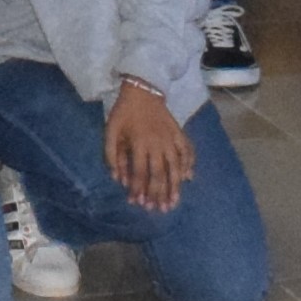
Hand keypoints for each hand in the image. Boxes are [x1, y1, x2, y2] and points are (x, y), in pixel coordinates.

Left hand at [101, 86, 189, 210]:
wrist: (143, 91)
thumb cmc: (124, 113)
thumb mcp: (111, 131)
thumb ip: (112, 156)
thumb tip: (118, 180)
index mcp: (139, 143)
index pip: (139, 172)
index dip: (138, 189)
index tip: (137, 204)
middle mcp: (157, 143)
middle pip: (160, 173)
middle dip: (158, 194)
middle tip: (159, 210)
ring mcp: (171, 139)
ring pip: (175, 167)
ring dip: (175, 186)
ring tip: (174, 202)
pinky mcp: (179, 133)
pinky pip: (187, 151)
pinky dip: (189, 165)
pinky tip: (189, 178)